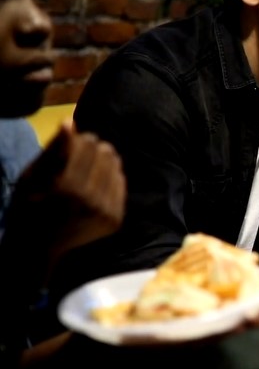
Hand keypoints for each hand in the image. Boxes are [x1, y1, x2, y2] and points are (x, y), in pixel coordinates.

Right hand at [7, 120, 125, 256]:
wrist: (37, 247)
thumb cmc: (28, 206)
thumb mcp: (32, 175)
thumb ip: (54, 149)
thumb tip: (70, 121)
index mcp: (68, 188)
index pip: (89, 145)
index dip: (82, 138)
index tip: (74, 140)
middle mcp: (92, 201)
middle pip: (107, 154)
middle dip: (94, 149)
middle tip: (81, 154)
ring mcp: (106, 213)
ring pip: (117, 168)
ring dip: (104, 163)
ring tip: (87, 169)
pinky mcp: (115, 220)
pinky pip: (121, 186)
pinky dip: (109, 180)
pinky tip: (94, 183)